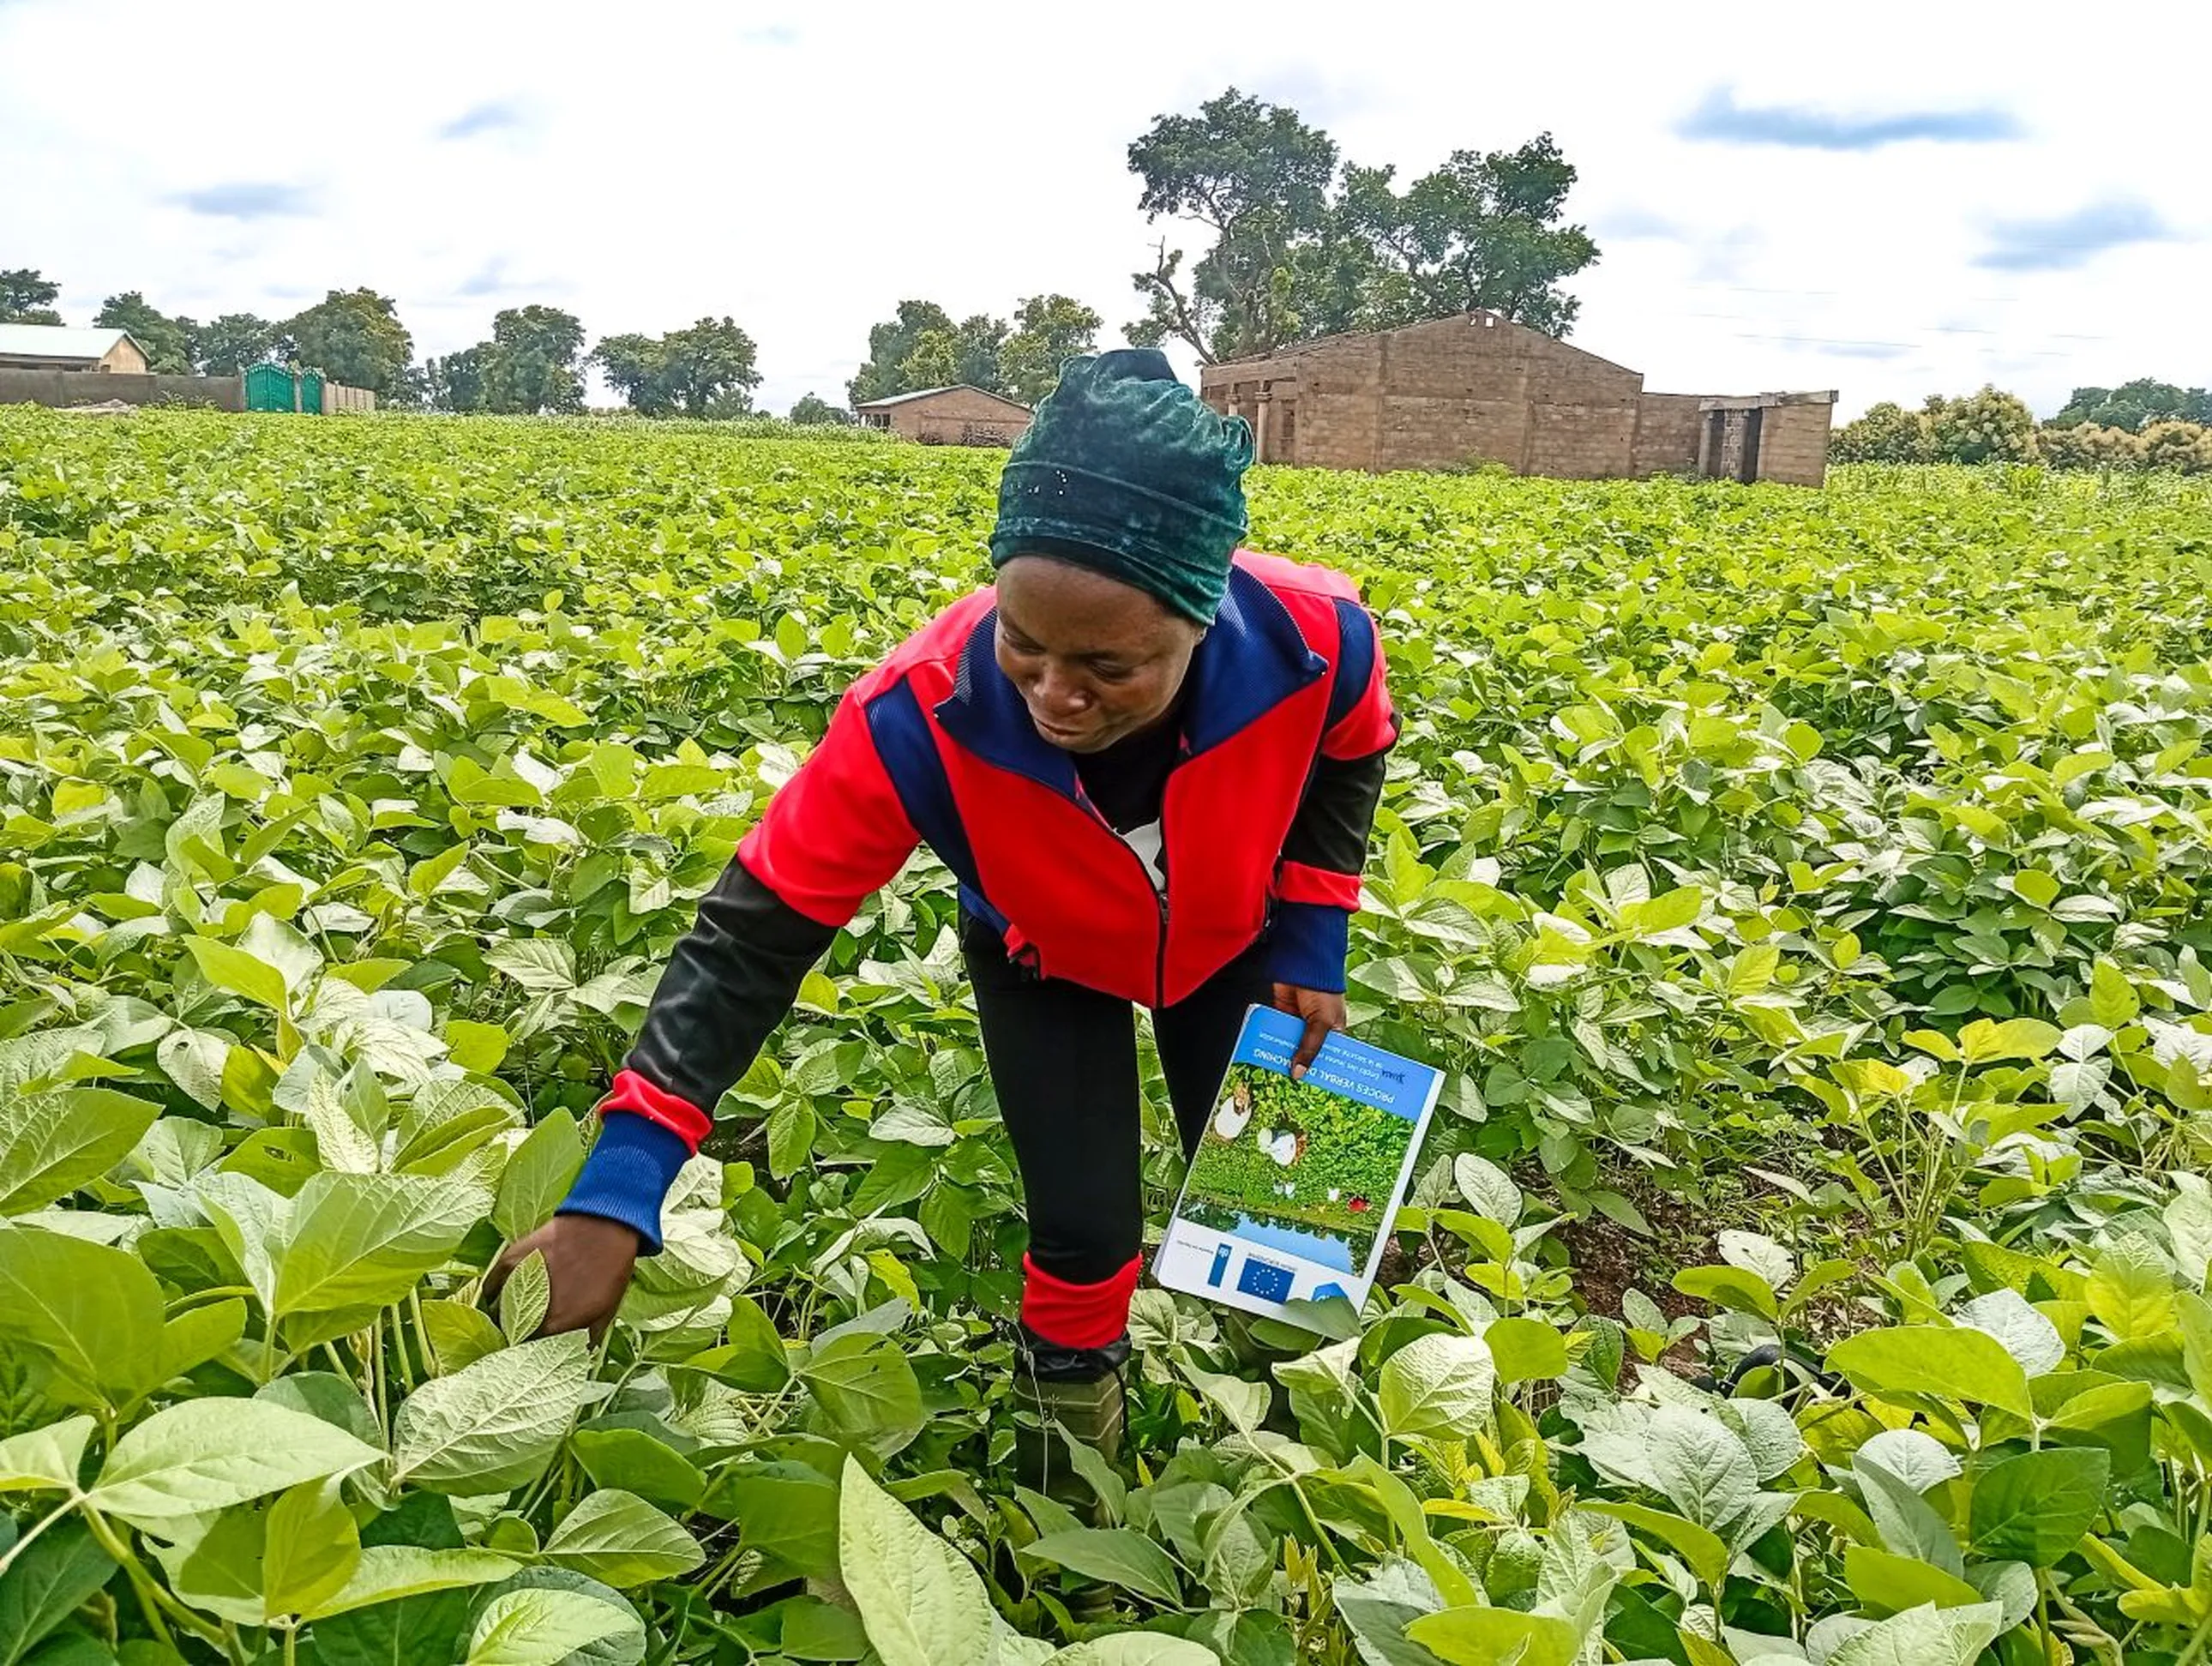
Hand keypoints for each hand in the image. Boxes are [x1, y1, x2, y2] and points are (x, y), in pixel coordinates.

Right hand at [485, 1214, 640, 1340]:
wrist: (603, 1227)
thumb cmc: (608, 1270)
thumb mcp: (606, 1311)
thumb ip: (587, 1340)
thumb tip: (577, 1357)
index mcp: (554, 1327)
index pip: (530, 1353)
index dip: (529, 1353)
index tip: (529, 1352)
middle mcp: (530, 1310)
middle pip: (510, 1336)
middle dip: (513, 1338)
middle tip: (518, 1335)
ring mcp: (515, 1285)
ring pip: (495, 1314)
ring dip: (498, 1319)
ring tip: (506, 1319)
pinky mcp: (508, 1262)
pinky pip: (489, 1287)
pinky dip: (490, 1295)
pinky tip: (495, 1298)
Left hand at [1271, 982, 1346, 1080]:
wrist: (1305, 964)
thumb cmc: (1324, 989)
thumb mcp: (1322, 1023)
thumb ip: (1309, 1048)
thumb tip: (1298, 1072)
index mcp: (1334, 1033)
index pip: (1329, 1058)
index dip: (1322, 1072)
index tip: (1314, 1089)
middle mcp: (1316, 1030)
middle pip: (1306, 1054)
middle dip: (1298, 1067)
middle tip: (1290, 1087)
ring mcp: (1298, 1023)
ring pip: (1289, 1045)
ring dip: (1282, 1056)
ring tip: (1275, 1075)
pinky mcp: (1281, 1015)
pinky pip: (1276, 1033)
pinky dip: (1271, 1041)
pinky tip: (1265, 1055)